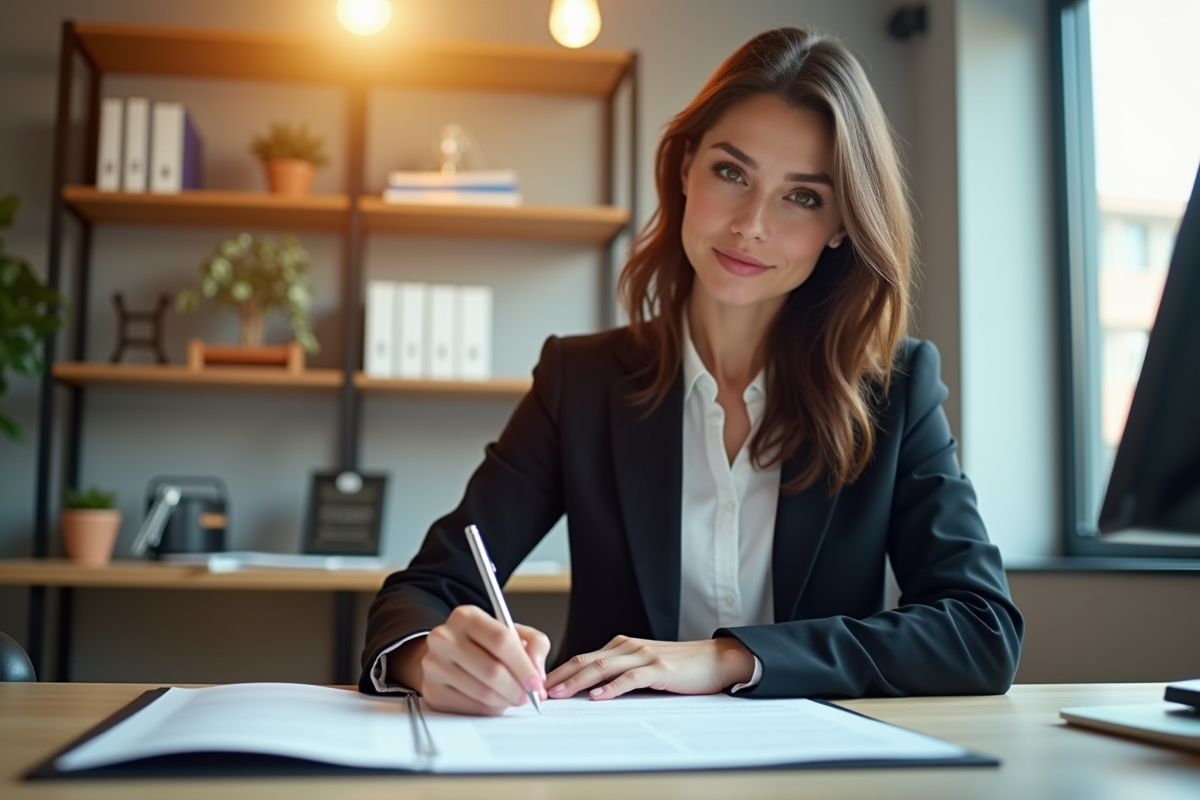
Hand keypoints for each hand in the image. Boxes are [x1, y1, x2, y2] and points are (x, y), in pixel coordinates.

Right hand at [390, 605, 549, 715]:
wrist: (449, 655)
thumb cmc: (485, 644)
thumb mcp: (513, 632)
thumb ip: (535, 644)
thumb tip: (537, 672)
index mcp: (466, 616)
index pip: (501, 640)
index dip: (523, 665)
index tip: (536, 682)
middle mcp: (444, 637)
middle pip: (492, 670)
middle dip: (517, 688)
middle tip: (529, 696)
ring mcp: (434, 665)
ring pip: (482, 692)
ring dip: (505, 700)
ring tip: (512, 697)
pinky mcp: (431, 690)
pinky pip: (469, 707)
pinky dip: (489, 709)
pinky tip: (494, 702)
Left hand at [544, 635, 755, 700]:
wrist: (715, 659)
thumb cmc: (681, 666)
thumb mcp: (645, 665)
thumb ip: (621, 672)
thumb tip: (591, 689)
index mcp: (623, 646)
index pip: (584, 657)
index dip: (561, 670)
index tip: (542, 685)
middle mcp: (629, 647)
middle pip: (586, 660)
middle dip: (560, 676)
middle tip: (540, 690)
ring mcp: (644, 655)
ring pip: (603, 667)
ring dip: (578, 682)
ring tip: (560, 694)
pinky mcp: (659, 668)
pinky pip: (631, 677)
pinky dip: (613, 687)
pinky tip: (599, 696)